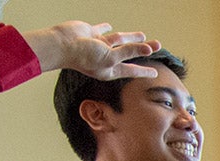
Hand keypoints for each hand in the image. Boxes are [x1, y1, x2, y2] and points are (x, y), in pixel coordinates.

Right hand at [26, 22, 161, 77]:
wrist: (63, 44)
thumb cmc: (85, 56)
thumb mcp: (111, 57)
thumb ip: (129, 52)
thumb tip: (148, 49)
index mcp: (110, 70)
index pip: (132, 70)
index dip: (144, 71)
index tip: (155, 74)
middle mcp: (105, 59)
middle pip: (129, 53)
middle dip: (143, 49)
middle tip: (157, 45)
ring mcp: (98, 46)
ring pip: (119, 41)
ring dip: (130, 38)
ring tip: (143, 35)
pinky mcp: (91, 34)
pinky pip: (102, 30)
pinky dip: (106, 28)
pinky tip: (110, 27)